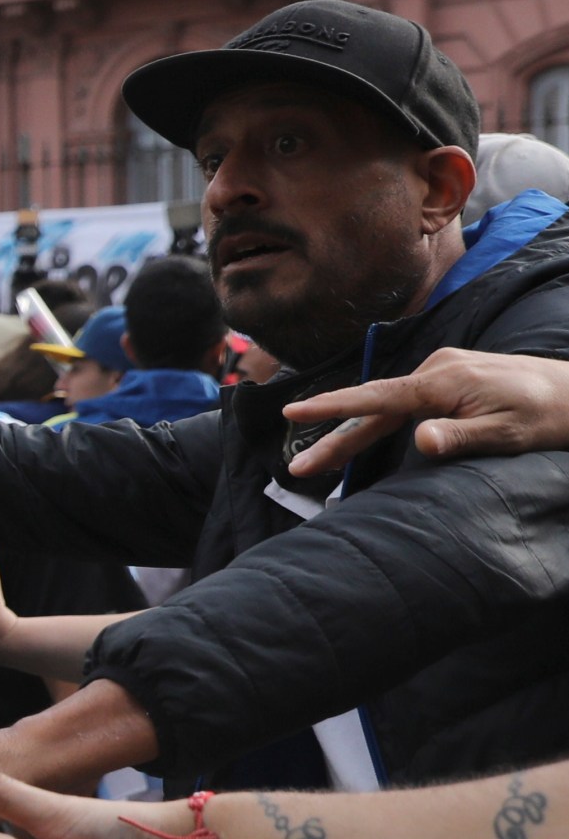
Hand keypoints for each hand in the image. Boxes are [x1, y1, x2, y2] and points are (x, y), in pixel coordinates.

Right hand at [280, 346, 568, 479]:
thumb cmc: (547, 417)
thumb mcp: (508, 434)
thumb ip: (460, 436)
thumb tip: (419, 439)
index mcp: (444, 381)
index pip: (378, 397)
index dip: (333, 407)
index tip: (294, 411)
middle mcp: (435, 368)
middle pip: (373, 407)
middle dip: (334, 438)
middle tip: (300, 470)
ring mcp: (441, 369)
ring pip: (386, 405)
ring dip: (355, 433)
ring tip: (322, 464)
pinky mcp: (448, 376)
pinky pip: (403, 399)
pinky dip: (379, 420)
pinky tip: (366, 435)